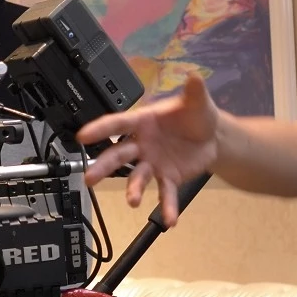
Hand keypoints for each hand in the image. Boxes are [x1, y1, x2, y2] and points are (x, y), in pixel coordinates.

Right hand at [75, 74, 219, 225]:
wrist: (213, 137)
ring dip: (133, 190)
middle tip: (90, 178)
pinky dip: (167, 207)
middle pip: (118, 155)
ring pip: (137, 177)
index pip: (118, 124)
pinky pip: (165, 194)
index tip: (83, 136)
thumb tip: (194, 76)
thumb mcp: (197, 101)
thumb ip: (194, 91)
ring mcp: (153, 163)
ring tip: (132, 201)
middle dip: (103, 166)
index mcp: (143, 121)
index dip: (100, 129)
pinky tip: (170, 219)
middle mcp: (142, 144)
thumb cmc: (197, 115)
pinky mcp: (167, 177)